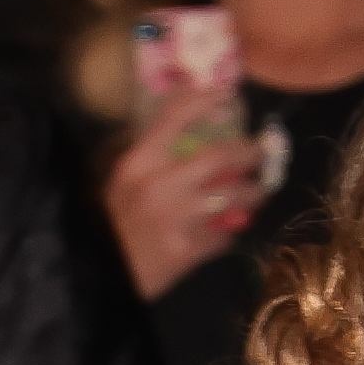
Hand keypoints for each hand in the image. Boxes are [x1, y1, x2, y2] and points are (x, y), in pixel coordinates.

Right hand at [102, 102, 261, 300]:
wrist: (103, 270)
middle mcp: (160, 185)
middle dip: (248, 153)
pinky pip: (223, 236)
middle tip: (260, 153)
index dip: (204, 100)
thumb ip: (155, 162)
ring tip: (259, 193)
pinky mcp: (187, 250)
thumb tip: (194, 144)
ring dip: (253, 194)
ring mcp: (176, 219)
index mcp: (139, 163)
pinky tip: (227, 231)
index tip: (225, 94)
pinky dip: (230, 232)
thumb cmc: (111, 224)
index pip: (174, 117)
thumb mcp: (123, 182)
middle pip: (219, 156)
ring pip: (232, 197)